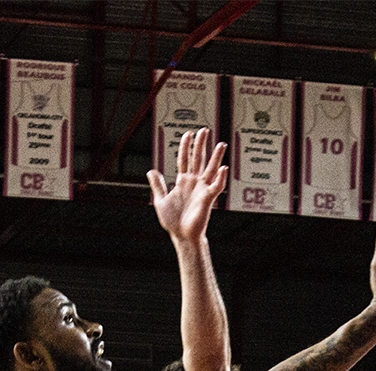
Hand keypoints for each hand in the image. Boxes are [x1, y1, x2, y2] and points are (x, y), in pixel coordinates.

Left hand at [147, 128, 227, 243]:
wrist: (181, 236)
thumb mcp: (160, 200)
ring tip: (221, 144)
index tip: (187, 133)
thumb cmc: (172, 221)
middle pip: (198, 159)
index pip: (184, 159)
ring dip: (216, 157)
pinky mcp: (208, 199)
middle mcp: (194, 183)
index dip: (185, 146)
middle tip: (204, 130)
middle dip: (201, 145)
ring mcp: (202, 189)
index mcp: (183, 181)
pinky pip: (216, 186)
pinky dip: (221, 178)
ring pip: (211, 169)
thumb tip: (151, 171)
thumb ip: (157, 185)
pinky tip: (223, 169)